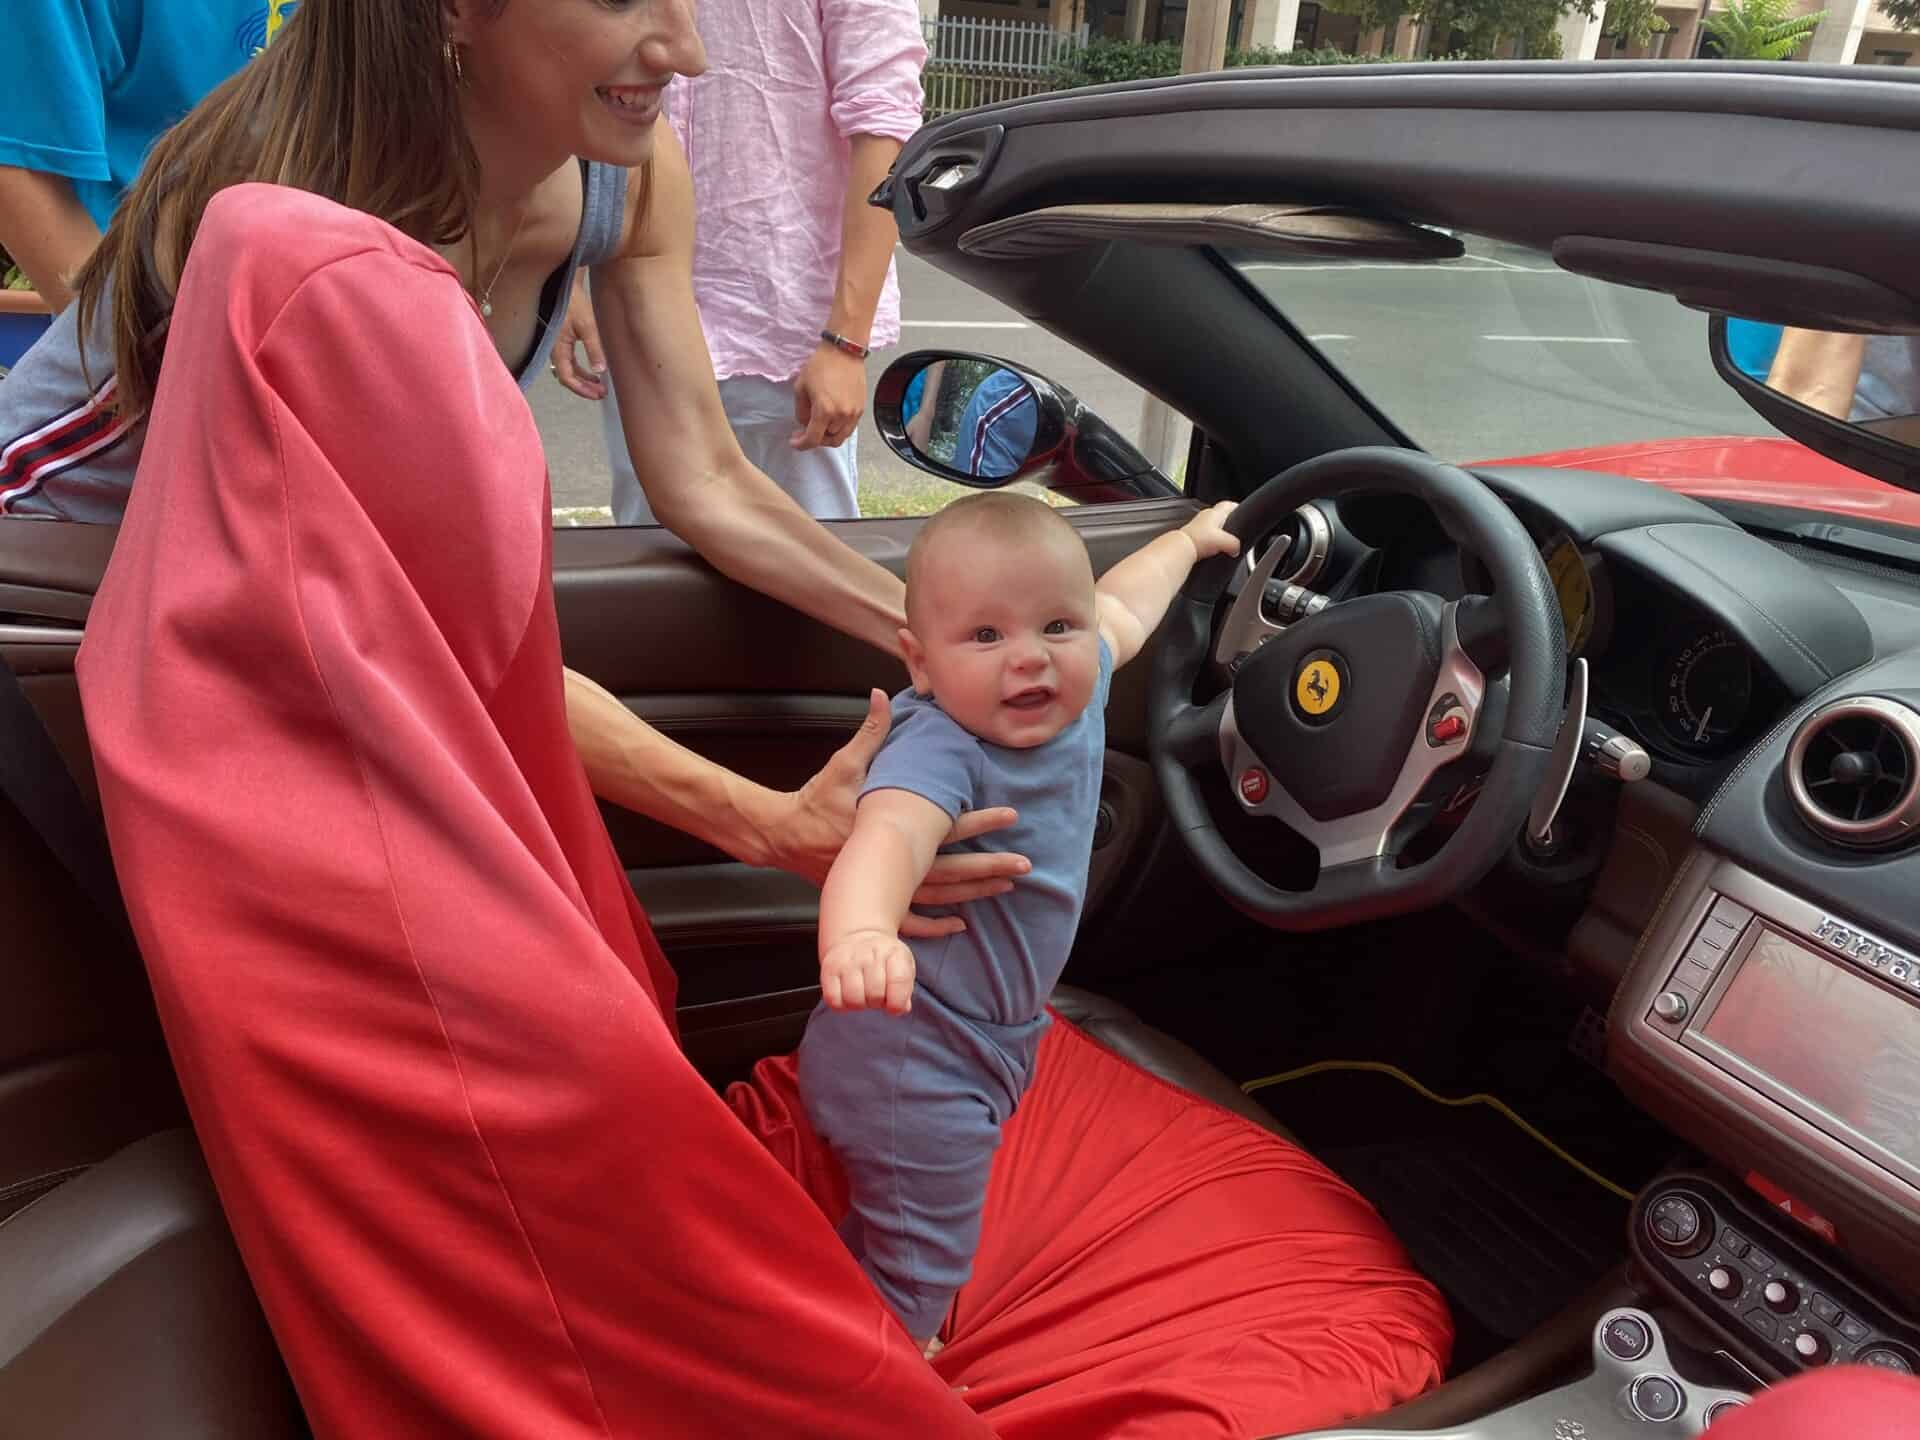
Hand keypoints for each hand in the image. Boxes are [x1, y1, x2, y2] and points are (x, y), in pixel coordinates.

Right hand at [550, 273, 607, 399]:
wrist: (566, 285)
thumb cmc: (574, 303)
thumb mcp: (587, 326)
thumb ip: (594, 349)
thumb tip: (601, 371)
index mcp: (558, 348)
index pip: (566, 377)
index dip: (581, 389)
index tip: (597, 394)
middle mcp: (555, 349)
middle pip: (568, 376)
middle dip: (585, 387)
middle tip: (601, 393)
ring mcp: (558, 346)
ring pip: (570, 370)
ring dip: (584, 379)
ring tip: (600, 384)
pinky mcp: (563, 341)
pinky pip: (570, 361)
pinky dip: (582, 369)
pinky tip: (594, 370)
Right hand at [758, 690, 1028, 937]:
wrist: (783, 836)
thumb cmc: (815, 799)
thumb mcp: (843, 764)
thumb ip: (870, 733)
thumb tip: (881, 695)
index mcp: (890, 828)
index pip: (944, 824)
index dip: (980, 820)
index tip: (1012, 815)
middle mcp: (891, 861)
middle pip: (950, 868)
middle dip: (989, 867)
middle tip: (1024, 866)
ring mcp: (881, 885)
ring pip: (937, 896)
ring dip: (973, 892)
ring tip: (1005, 886)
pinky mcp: (871, 899)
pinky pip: (908, 920)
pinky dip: (934, 926)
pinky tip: (960, 925)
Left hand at [791, 343, 867, 450]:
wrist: (844, 352)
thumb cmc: (822, 364)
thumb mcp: (800, 387)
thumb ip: (801, 411)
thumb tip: (805, 424)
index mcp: (825, 410)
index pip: (813, 439)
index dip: (801, 444)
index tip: (795, 442)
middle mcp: (842, 415)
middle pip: (827, 441)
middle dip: (814, 439)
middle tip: (804, 432)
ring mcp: (853, 413)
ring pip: (840, 437)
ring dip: (827, 436)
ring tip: (818, 426)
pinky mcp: (861, 409)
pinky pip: (849, 428)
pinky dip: (839, 429)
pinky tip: (830, 420)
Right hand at [820, 929, 915, 1014]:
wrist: (858, 937)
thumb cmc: (884, 961)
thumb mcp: (903, 968)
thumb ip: (905, 989)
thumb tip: (901, 1007)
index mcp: (894, 952)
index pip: (899, 981)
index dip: (898, 1002)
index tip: (895, 1006)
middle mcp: (869, 953)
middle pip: (875, 994)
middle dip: (877, 1003)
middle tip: (876, 996)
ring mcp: (847, 960)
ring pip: (853, 1000)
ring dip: (860, 1005)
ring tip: (862, 995)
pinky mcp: (828, 968)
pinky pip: (833, 1000)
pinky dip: (841, 1005)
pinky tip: (847, 995)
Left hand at [1182, 501, 1241, 560]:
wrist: (1181, 548)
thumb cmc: (1198, 540)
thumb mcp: (1224, 541)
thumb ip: (1234, 543)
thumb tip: (1237, 548)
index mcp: (1214, 513)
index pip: (1228, 504)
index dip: (1236, 507)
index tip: (1240, 511)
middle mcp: (1205, 516)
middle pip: (1220, 515)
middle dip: (1228, 521)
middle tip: (1234, 529)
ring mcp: (1197, 525)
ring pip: (1212, 525)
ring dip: (1218, 531)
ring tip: (1224, 540)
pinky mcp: (1193, 535)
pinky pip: (1205, 535)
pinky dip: (1210, 539)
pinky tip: (1212, 547)